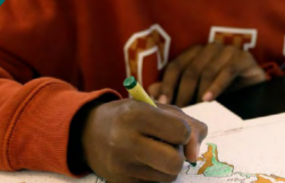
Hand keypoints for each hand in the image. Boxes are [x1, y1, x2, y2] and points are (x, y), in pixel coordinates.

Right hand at [78, 100, 206, 182]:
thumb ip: (187, 124)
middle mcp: (125, 141)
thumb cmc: (131, 117)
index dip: (185, 132)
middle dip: (180, 155)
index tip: (175, 129)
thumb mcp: (157, 108)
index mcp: (136, 114)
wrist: (88, 133)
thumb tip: (196, 155)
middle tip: (169, 146)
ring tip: (154, 152)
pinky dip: (155, 174)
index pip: (181, 131)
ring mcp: (121, 166)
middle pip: (175, 162)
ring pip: (168, 177)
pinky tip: (142, 162)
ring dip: (168, 166)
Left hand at [148, 43, 265, 106]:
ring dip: (198, 92)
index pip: (176, 66)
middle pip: (190, 70)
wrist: (255, 88)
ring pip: (207, 71)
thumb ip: (176, 88)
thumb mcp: (198, 90)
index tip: (162, 102)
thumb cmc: (223, 89)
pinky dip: (216, 86)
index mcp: (195, 52)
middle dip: (182, 92)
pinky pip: (226, 72)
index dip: (167, 84)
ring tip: (194, 109)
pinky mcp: (243, 57)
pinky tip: (208, 99)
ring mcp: (227, 50)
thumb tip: (152, 90)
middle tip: (179, 111)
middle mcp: (210, 48)